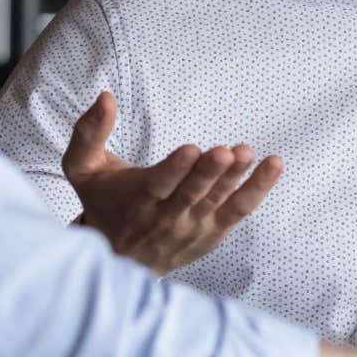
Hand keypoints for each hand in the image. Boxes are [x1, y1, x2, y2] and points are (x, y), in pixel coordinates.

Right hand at [60, 91, 282, 275]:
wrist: (121, 260)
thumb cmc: (103, 203)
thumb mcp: (82, 169)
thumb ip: (89, 133)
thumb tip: (105, 97)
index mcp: (137, 200)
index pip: (158, 185)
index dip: (176, 169)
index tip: (191, 148)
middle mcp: (167, 218)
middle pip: (192, 194)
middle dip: (210, 173)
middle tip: (226, 152)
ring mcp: (194, 228)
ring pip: (218, 202)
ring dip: (236, 178)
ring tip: (249, 153)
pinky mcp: (214, 232)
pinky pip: (240, 210)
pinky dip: (258, 189)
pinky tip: (273, 165)